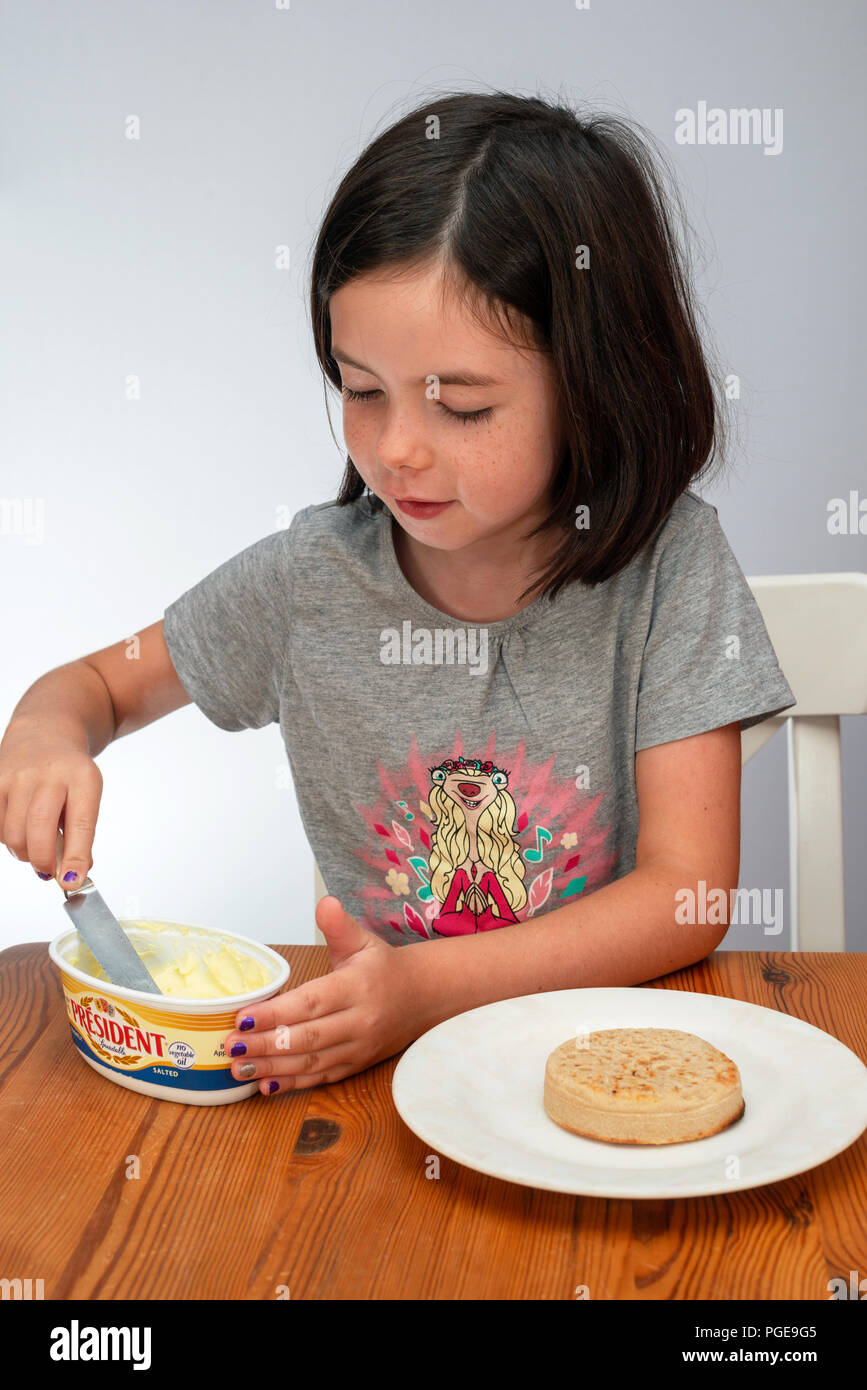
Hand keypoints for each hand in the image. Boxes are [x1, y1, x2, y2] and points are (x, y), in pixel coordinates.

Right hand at [0, 722, 101, 887]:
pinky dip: (6, 838)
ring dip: (23, 851)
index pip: (81, 823)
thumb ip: (82, 835)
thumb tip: (72, 875)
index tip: (72, 882)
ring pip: (13, 834)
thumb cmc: (69, 774)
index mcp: (82, 778)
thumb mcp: (87, 797)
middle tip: (48, 870)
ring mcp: (18, 776)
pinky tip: (18, 827)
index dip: (76, 857)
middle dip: (43, 859)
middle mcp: (49, 774)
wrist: (44, 734)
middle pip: (38, 830)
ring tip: (34, 843)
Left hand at [224, 896, 426, 1093]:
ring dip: (271, 1068)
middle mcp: (359, 1021)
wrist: (422, 997)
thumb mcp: (363, 940)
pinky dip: (292, 1084)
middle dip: (265, 1044)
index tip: (243, 1016)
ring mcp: (358, 1048)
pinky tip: (265, 1085)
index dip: (276, 1012)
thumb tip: (325, 902)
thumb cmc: (383, 968)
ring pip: (311, 1062)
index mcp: (357, 986)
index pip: (311, 1002)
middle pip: (307, 1037)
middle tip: (230, 1045)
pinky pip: (321, 1078)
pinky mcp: (356, 1066)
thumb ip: (339, 925)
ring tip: (237, 1068)